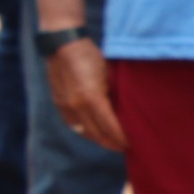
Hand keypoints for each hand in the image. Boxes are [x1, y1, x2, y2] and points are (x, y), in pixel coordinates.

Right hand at [49, 37, 126, 152]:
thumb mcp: (110, 74)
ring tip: (112, 143)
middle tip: (125, 148)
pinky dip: (86, 131)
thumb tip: (127, 112)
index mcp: (92, 97)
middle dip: (112, 143)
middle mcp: (76, 105)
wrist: (62, 45)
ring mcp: (65, 106)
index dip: (122, 138)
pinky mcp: (59, 103)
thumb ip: (116, 94)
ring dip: (99, 139)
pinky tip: (95, 133)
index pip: (110, 127)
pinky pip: (74, 125)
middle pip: (97, 134)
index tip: (133, 144)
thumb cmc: (91, 55)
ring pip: (84, 132)